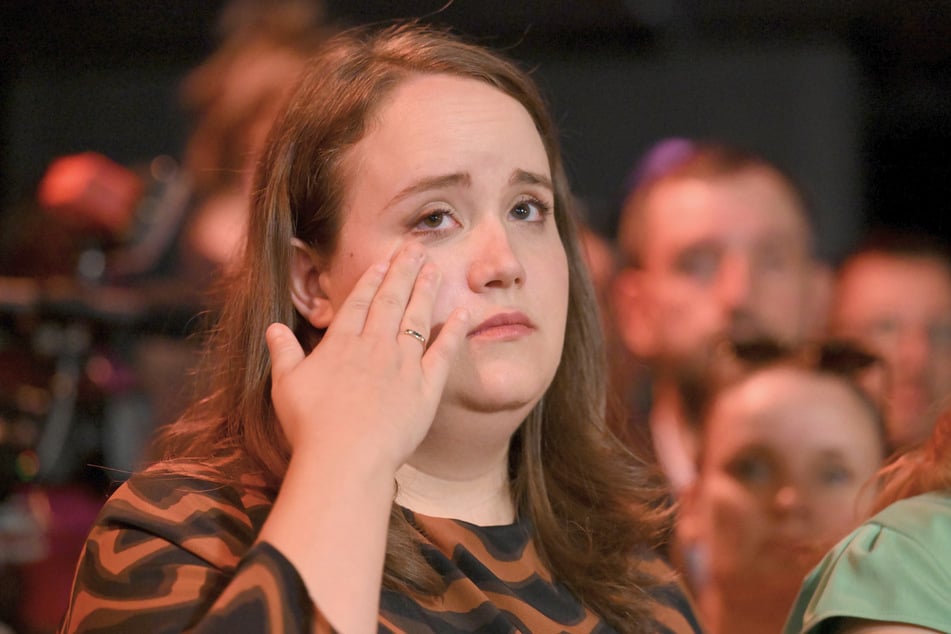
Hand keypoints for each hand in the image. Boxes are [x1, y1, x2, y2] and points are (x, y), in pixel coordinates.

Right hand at [266, 243, 468, 474]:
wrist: (345, 457)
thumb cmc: (310, 426)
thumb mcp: (285, 386)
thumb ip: (283, 354)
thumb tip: (273, 328)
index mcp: (342, 343)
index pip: (359, 302)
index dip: (373, 278)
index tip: (384, 260)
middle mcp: (375, 345)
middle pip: (391, 300)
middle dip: (404, 271)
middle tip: (416, 249)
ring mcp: (403, 364)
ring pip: (417, 319)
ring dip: (426, 291)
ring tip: (434, 269)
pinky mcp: (426, 387)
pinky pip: (444, 352)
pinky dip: (455, 331)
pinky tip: (465, 313)